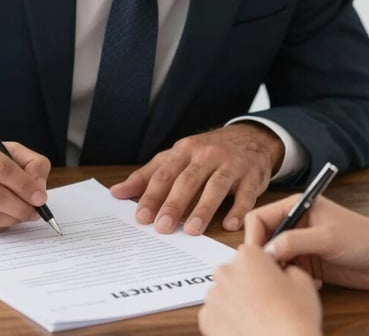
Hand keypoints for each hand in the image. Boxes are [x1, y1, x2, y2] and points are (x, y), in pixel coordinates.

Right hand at [0, 131, 51, 232]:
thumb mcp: (2, 148)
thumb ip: (29, 162)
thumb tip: (39, 189)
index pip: (1, 168)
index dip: (24, 185)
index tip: (40, 197)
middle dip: (20, 207)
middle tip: (34, 211)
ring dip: (11, 219)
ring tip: (21, 215)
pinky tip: (3, 218)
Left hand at [110, 122, 283, 234]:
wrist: (251, 138)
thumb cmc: (206, 152)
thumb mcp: (176, 157)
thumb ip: (148, 175)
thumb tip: (116, 192)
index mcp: (184, 150)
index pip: (164, 174)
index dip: (152, 196)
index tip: (141, 217)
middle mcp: (207, 155)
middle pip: (188, 180)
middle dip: (174, 204)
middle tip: (162, 227)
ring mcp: (231, 164)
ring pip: (216, 186)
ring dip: (203, 208)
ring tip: (192, 229)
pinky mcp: (252, 176)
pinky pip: (246, 194)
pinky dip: (239, 210)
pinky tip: (230, 225)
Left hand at [198, 244, 321, 335]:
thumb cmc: (294, 316)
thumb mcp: (303, 282)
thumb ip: (289, 269)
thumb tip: (285, 272)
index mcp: (247, 256)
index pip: (253, 253)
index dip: (264, 267)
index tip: (272, 279)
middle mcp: (225, 271)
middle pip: (235, 272)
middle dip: (247, 282)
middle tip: (266, 301)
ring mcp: (213, 295)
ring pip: (224, 293)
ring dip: (235, 301)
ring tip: (257, 317)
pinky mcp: (206, 318)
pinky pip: (216, 314)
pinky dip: (227, 320)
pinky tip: (245, 327)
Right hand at [244, 194, 368, 288]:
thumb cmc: (365, 238)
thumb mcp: (327, 237)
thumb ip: (295, 241)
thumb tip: (267, 250)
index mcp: (296, 206)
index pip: (260, 217)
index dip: (253, 235)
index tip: (256, 255)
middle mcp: (295, 223)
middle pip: (264, 238)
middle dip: (266, 255)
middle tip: (274, 270)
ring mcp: (302, 244)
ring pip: (275, 257)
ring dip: (281, 270)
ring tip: (295, 277)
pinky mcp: (309, 262)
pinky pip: (289, 272)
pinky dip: (294, 279)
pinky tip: (311, 282)